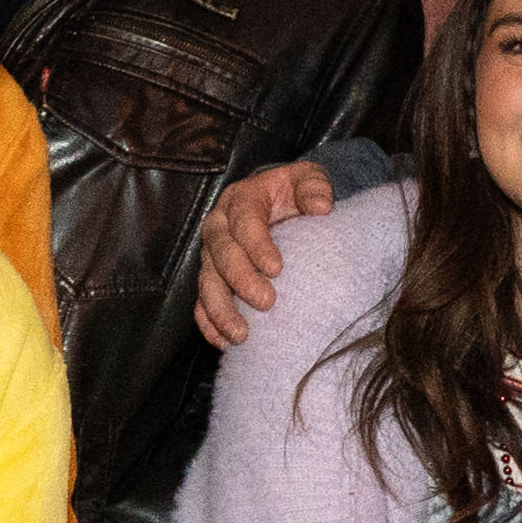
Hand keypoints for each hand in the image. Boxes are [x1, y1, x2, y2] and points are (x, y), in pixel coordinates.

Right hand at [193, 162, 337, 349]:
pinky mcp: (211, 279)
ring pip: (206, 282)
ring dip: (220, 310)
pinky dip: (209, 323)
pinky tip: (224, 343)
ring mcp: (211, 255)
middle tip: (266, 302)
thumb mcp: (306, 180)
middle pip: (220, 253)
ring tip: (241, 334)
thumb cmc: (294, 194)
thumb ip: (313, 186)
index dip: (256, 244)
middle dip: (240, 279)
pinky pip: (201, 303)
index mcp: (241, 200)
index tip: (276, 268)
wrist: (280, 205)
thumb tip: (320, 206)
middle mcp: (219, 227)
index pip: (243, 221)